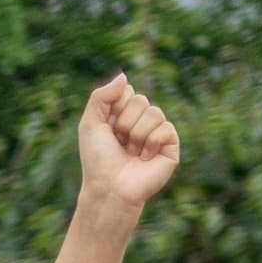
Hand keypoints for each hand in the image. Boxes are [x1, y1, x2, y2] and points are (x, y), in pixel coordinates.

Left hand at [74, 73, 179, 209]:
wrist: (109, 186)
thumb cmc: (97, 158)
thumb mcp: (90, 123)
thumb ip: (101, 96)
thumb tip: (124, 76)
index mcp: (124, 114)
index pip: (127, 92)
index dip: (115, 109)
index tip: (107, 128)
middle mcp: (142, 121)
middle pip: (141, 100)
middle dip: (124, 122)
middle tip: (119, 142)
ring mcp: (158, 133)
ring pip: (154, 112)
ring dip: (136, 134)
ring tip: (131, 152)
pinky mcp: (171, 145)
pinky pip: (166, 128)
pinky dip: (151, 143)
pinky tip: (145, 158)